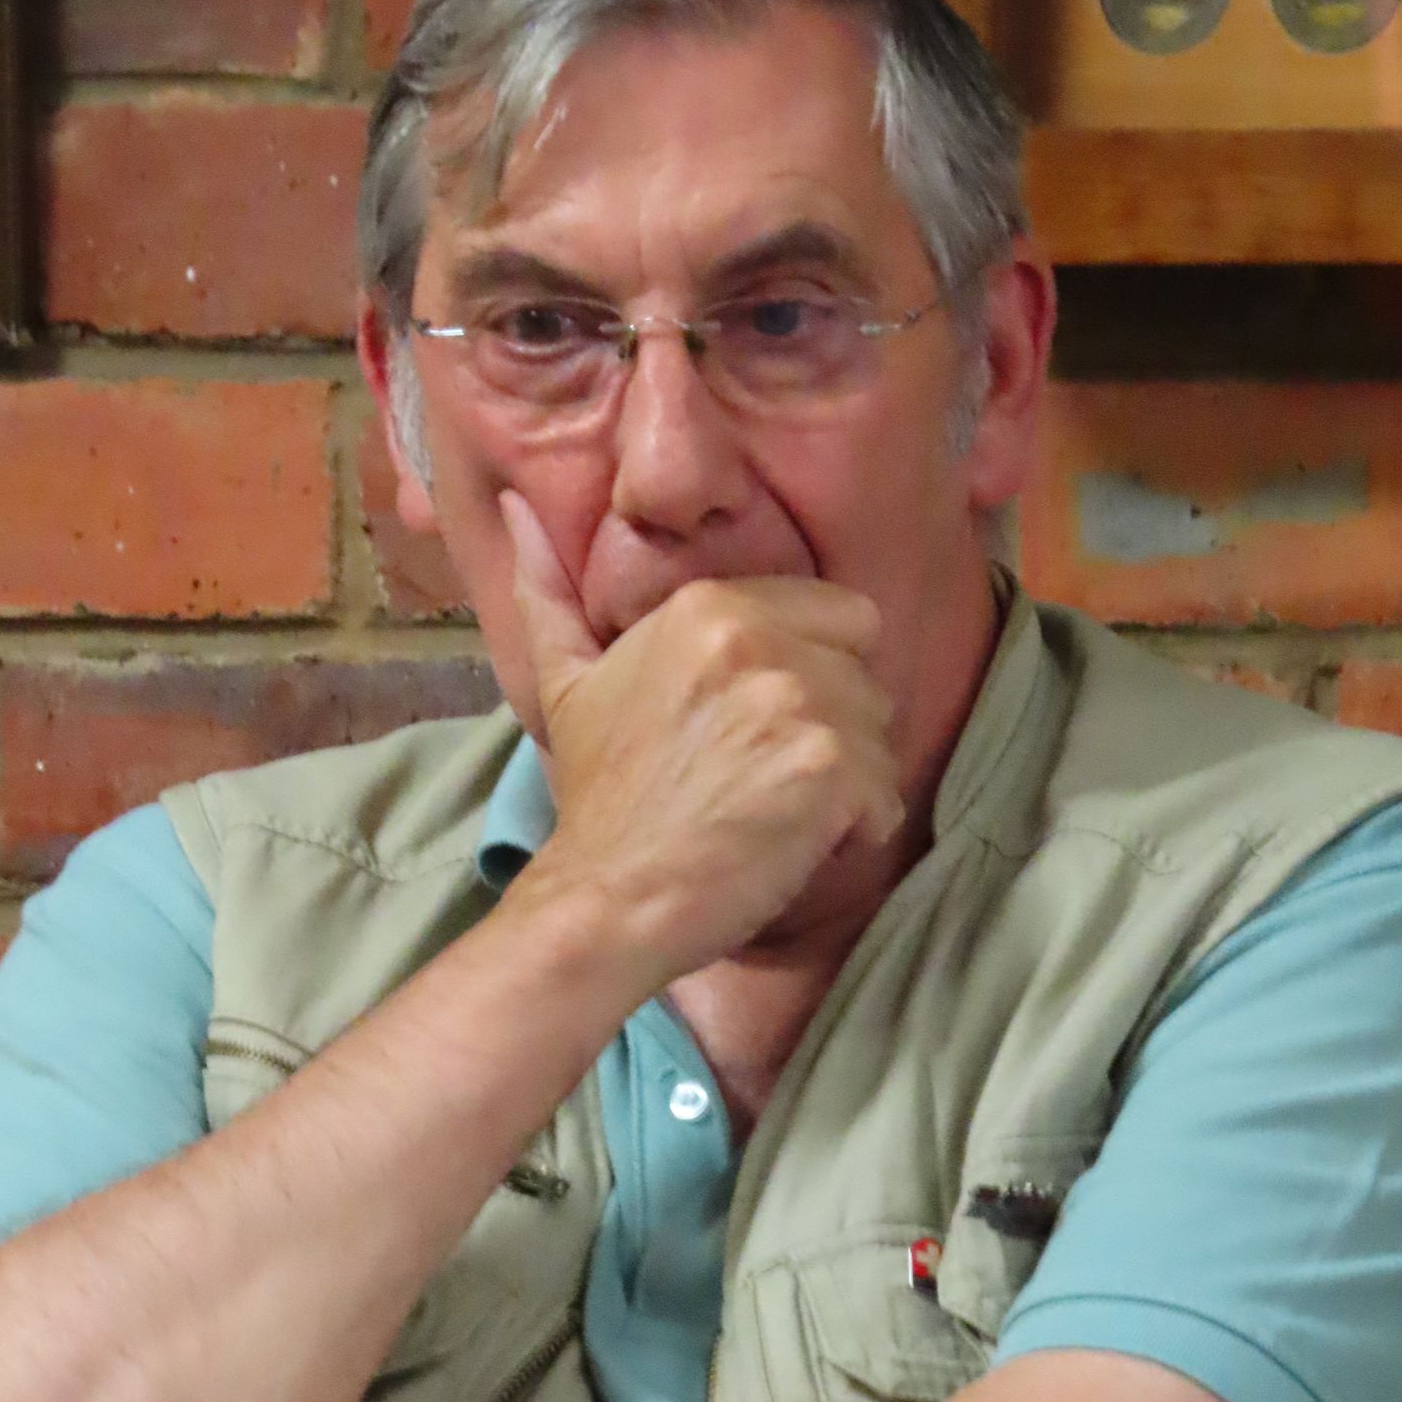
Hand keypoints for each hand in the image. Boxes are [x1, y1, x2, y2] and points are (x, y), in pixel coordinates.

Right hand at [499, 492, 904, 985]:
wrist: (609, 896)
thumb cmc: (598, 797)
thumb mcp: (566, 682)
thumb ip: (550, 593)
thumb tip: (516, 506)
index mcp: (708, 604)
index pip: (840, 615)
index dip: (815, 676)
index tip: (762, 729)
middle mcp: (758, 638)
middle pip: (864, 674)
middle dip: (833, 728)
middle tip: (766, 779)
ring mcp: (798, 701)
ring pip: (879, 736)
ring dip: (845, 784)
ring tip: (777, 815)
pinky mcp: (828, 769)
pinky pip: (884, 795)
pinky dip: (855, 831)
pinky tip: (794, 846)